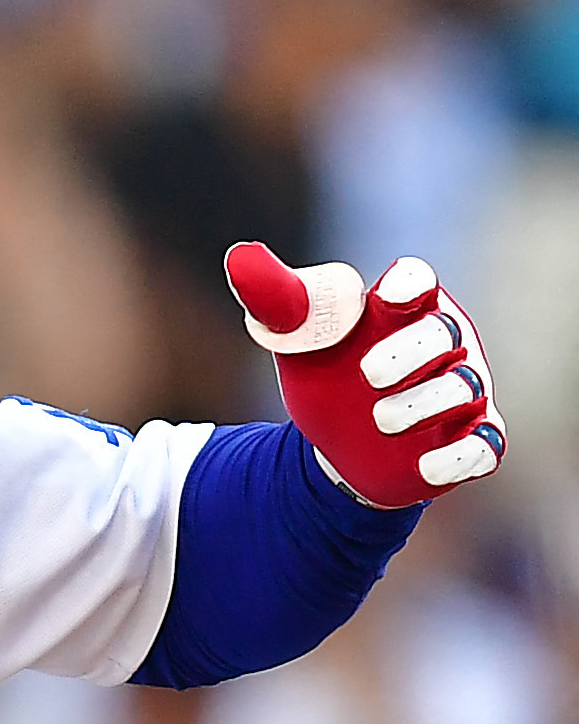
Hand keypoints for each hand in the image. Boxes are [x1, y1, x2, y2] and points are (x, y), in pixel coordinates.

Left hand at [225, 243, 503, 506]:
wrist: (338, 445)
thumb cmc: (330, 375)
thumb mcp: (297, 341)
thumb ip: (276, 302)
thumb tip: (241, 257)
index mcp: (402, 310)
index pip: (417, 282)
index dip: (408, 285)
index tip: (386, 299)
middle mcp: (443, 345)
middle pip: (444, 332)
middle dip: (411, 351)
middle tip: (369, 374)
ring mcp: (461, 393)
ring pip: (464, 388)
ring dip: (425, 404)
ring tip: (381, 420)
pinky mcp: (466, 441)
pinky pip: (482, 446)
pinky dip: (460, 456)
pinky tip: (427, 467)